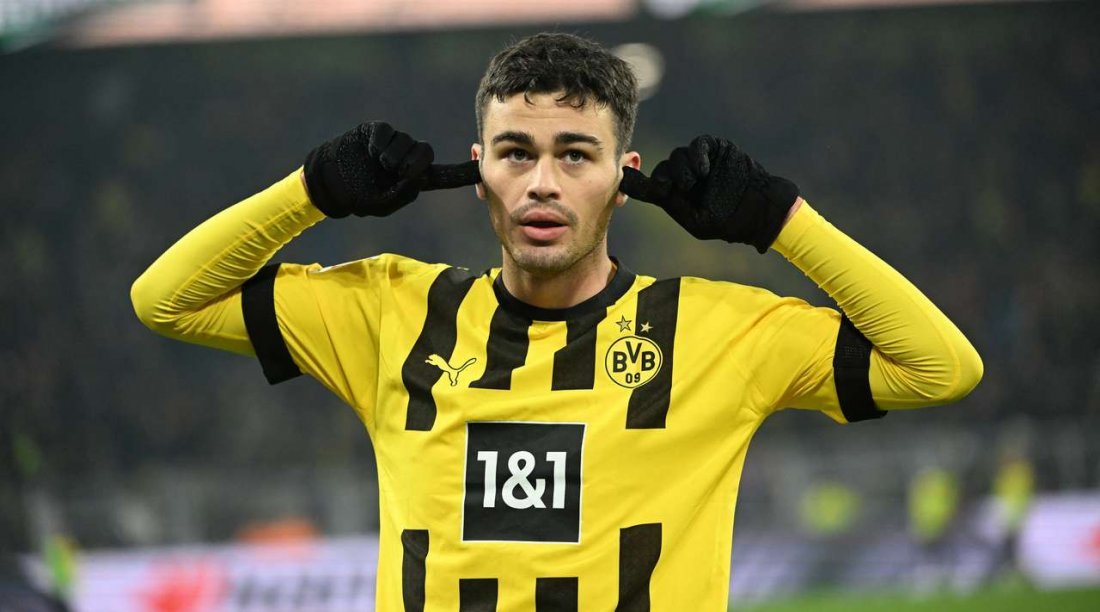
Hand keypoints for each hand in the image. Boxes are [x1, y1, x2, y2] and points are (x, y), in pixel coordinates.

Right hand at [303, 122, 479, 217]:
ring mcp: (393, 142)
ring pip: (406, 143)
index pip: (444, 175)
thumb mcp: (382, 203)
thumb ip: (403, 193)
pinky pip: (387, 133)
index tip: (482, 169)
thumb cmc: (357, 195)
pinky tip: (369, 153)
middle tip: (393, 173)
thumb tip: (417, 176)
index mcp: (414, 178)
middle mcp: (407, 157)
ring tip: (376, 165)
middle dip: (411, 165)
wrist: (330, 183)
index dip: (463, 173)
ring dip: (391, 158)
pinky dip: (379, 146)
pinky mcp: (377, 131)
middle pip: (425, 152)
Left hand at [619, 135, 798, 252]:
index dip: (639, 181)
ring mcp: (702, 161)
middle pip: (664, 167)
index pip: (651, 183)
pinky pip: (699, 145)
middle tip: (671, 188)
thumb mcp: (690, 216)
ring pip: (679, 155)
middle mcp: (687, 175)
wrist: (759, 212)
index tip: (631, 181)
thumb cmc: (725, 221)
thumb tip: (626, 184)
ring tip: (691, 183)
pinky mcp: (717, 149)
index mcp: (677, 194)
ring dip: (681, 168)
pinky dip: (697, 155)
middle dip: (665, 177)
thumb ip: (662, 199)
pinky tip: (701, 170)